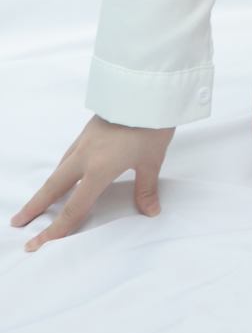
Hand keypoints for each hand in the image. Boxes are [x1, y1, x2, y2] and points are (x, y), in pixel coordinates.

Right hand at [11, 116, 176, 250]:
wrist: (146, 88)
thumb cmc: (150, 125)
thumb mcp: (152, 160)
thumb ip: (147, 188)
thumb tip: (151, 212)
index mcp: (99, 170)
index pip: (73, 209)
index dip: (56, 230)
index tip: (38, 245)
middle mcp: (85, 157)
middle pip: (54, 188)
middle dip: (35, 207)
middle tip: (17, 222)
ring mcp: (85, 141)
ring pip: (59, 169)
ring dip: (47, 187)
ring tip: (38, 201)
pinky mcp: (89, 129)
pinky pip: (69, 155)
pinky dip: (61, 169)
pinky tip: (65, 171)